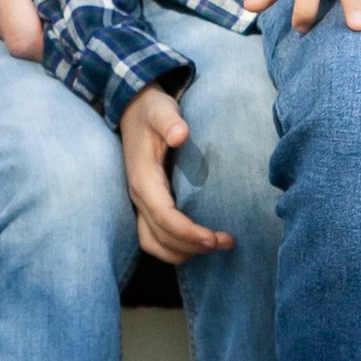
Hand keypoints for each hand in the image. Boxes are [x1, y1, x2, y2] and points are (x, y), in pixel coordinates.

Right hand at [120, 83, 230, 262]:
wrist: (134, 111)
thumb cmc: (152, 111)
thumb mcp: (160, 109)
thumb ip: (169, 120)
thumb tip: (180, 134)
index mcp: (143, 179)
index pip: (163, 217)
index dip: (187, 232)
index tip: (214, 238)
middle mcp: (138, 196)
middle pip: (161, 236)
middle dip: (193, 245)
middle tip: (227, 242)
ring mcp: (140, 203)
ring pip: (154, 243)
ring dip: (183, 251)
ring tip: (215, 246)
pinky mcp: (146, 205)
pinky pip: (154, 238)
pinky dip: (174, 248)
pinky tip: (198, 244)